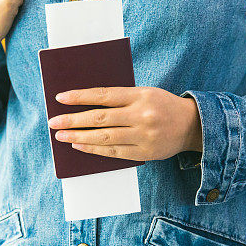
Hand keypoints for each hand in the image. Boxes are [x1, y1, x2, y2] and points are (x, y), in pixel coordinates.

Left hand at [47, 87, 202, 160]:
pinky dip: (94, 149)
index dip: (80, 97)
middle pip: (100, 118)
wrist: (192, 125)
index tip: (60, 98)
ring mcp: (142, 135)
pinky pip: (114, 152)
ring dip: (79, 136)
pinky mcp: (144, 152)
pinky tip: (79, 145)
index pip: (103, 95)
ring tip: (61, 136)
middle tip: (54, 122)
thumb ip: (120, 98)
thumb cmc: (162, 105)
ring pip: (104, 137)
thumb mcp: (144, 93)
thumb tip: (85, 104)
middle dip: (73, 120)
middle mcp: (141, 115)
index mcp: (140, 95)